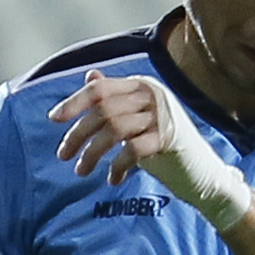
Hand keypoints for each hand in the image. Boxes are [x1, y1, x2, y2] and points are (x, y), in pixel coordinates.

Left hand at [50, 72, 245, 226]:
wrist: (201, 172)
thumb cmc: (163, 145)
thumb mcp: (136, 119)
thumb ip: (114, 99)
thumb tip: (90, 75)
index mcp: (141, 86)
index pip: (100, 89)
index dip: (74, 102)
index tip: (53, 119)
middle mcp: (152, 95)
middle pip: (103, 110)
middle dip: (78, 134)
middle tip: (64, 155)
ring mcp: (162, 115)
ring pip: (114, 130)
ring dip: (92, 153)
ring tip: (82, 171)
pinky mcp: (169, 138)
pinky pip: (132, 151)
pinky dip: (117, 166)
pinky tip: (113, 179)